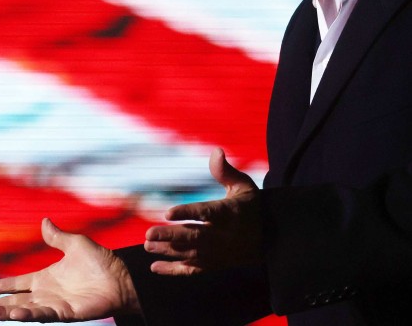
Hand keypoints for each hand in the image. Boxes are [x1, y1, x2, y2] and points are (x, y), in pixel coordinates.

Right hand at [0, 218, 139, 321]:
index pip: (15, 284)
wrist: (122, 277)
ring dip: (3, 314)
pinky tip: (15, 315)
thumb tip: (44, 221)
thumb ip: (57, 236)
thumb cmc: (101, 262)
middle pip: (13, 302)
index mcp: (44, 278)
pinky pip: (43, 314)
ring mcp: (54, 305)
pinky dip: (28, 315)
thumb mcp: (75, 244)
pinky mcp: (66, 313)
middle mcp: (45, 294)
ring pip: (22, 311)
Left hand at [144, 148, 260, 275]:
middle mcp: (223, 235)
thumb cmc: (251, 206)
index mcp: (228, 213)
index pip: (206, 213)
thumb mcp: (243, 186)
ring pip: (191, 254)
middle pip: (194, 237)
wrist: (272, 237)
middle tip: (148, 234)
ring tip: (147, 246)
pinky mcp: (216, 264)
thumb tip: (216, 151)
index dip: (187, 212)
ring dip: (168, 251)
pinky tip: (155, 267)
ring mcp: (219, 253)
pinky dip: (174, 270)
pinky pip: (194, 270)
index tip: (167, 212)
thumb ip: (225, 171)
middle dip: (171, 236)